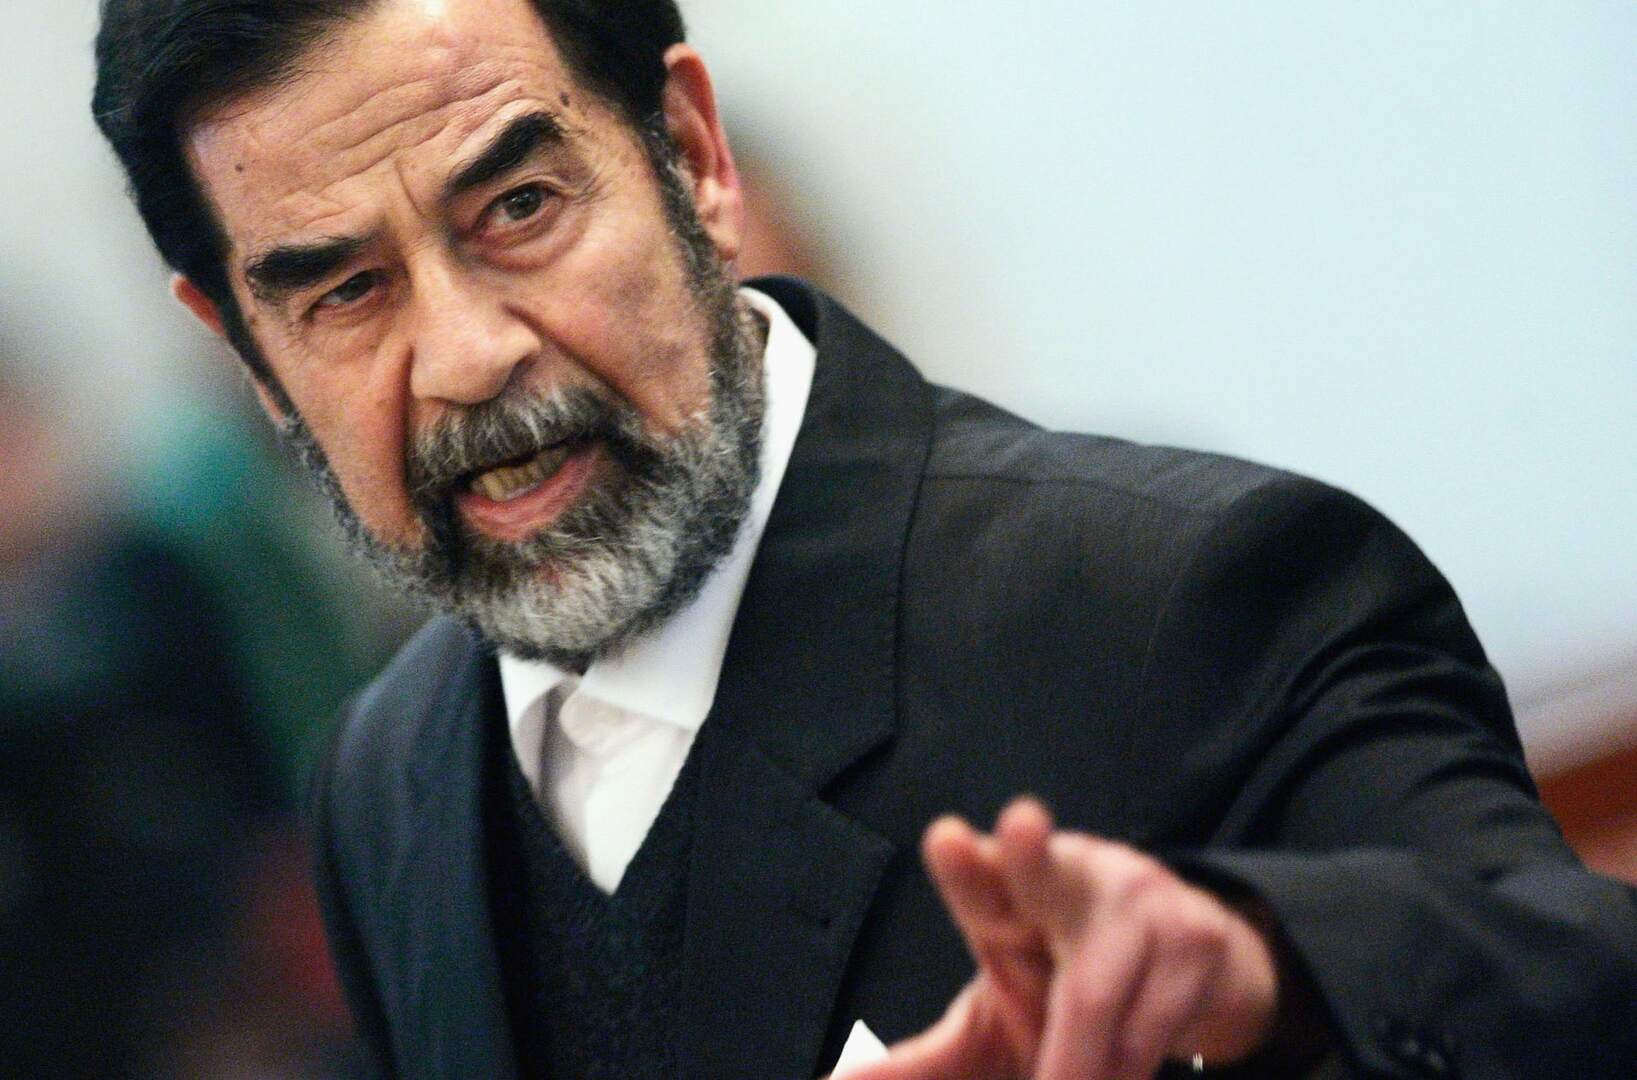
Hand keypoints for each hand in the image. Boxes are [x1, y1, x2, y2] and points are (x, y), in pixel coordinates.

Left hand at [840, 799, 1279, 1079]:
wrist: (1200, 966)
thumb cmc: (1068, 979)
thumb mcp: (998, 1014)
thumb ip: (932, 1058)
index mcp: (1006, 891)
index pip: (979, 873)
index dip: (964, 862)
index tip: (945, 840)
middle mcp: (1069, 877)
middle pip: (1043, 877)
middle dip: (1029, 858)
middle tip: (1019, 831)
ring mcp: (1138, 903)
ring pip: (1094, 1007)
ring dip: (1075, 1070)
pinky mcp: (1196, 940)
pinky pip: (1147, 1038)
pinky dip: (1120, 1079)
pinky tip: (1114, 1075)